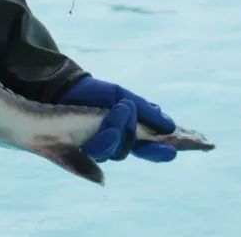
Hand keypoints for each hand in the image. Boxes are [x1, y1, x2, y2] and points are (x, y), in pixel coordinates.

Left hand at [59, 75, 176, 162]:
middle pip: (130, 148)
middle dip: (135, 132)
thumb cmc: (97, 93)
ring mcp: (98, 147)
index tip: (172, 150)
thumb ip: (144, 111)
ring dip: (120, 127)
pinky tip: (110, 122)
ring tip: (121, 107)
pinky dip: (107, 135)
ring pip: (116, 150)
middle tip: (133, 111)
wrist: (68, 87)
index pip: (147, 149)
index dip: (159, 152)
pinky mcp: (82, 149)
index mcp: (127, 133)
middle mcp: (114, 144)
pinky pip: (98, 150)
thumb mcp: (123, 96)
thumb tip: (170, 126)